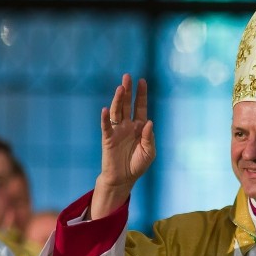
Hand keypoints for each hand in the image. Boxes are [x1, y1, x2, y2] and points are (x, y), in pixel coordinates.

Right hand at [91, 74, 155, 218]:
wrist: (124, 178)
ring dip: (118, 100)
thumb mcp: (149, 152)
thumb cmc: (137, 164)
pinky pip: (106, 126)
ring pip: (117, 111)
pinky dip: (106, 118)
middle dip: (128, 91)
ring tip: (120, 88)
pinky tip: (106, 109)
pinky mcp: (108, 138)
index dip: (141, 95)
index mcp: (140, 127)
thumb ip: (149, 138)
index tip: (142, 81)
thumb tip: (149, 122)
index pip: (140, 107)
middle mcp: (128, 125)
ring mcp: (117, 130)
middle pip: (127, 105)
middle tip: (127, 76)